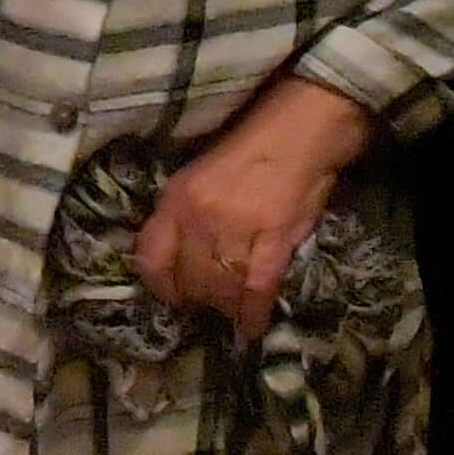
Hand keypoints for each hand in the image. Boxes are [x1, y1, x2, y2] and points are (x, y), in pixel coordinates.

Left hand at [131, 84, 371, 345]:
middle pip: (189, 279)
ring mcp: (236, 229)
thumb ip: (187, 214)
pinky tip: (252, 327)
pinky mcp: (275, 239)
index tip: (172, 298)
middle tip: (208, 309)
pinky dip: (253, 313)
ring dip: (224, 309)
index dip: (160, 286)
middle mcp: (199, 217)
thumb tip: (184, 256)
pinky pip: (257, 289)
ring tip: (230, 317)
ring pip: (221, 289)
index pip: (151, 257)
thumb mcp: (200, 174)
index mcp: (176, 198)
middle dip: (197, 301)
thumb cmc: (252, 145)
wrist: (302, 127)